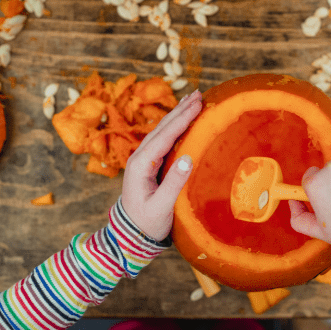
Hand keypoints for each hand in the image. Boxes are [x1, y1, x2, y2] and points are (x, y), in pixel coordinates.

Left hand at [121, 90, 202, 240]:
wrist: (130, 236)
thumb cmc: (147, 224)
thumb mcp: (161, 207)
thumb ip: (174, 184)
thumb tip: (188, 158)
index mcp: (141, 165)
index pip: (164, 135)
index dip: (182, 118)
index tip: (198, 103)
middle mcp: (140, 158)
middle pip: (162, 127)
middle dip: (181, 109)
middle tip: (199, 93)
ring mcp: (143, 160)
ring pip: (162, 131)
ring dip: (178, 114)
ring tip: (193, 100)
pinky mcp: (149, 165)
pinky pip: (164, 140)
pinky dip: (176, 126)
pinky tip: (185, 121)